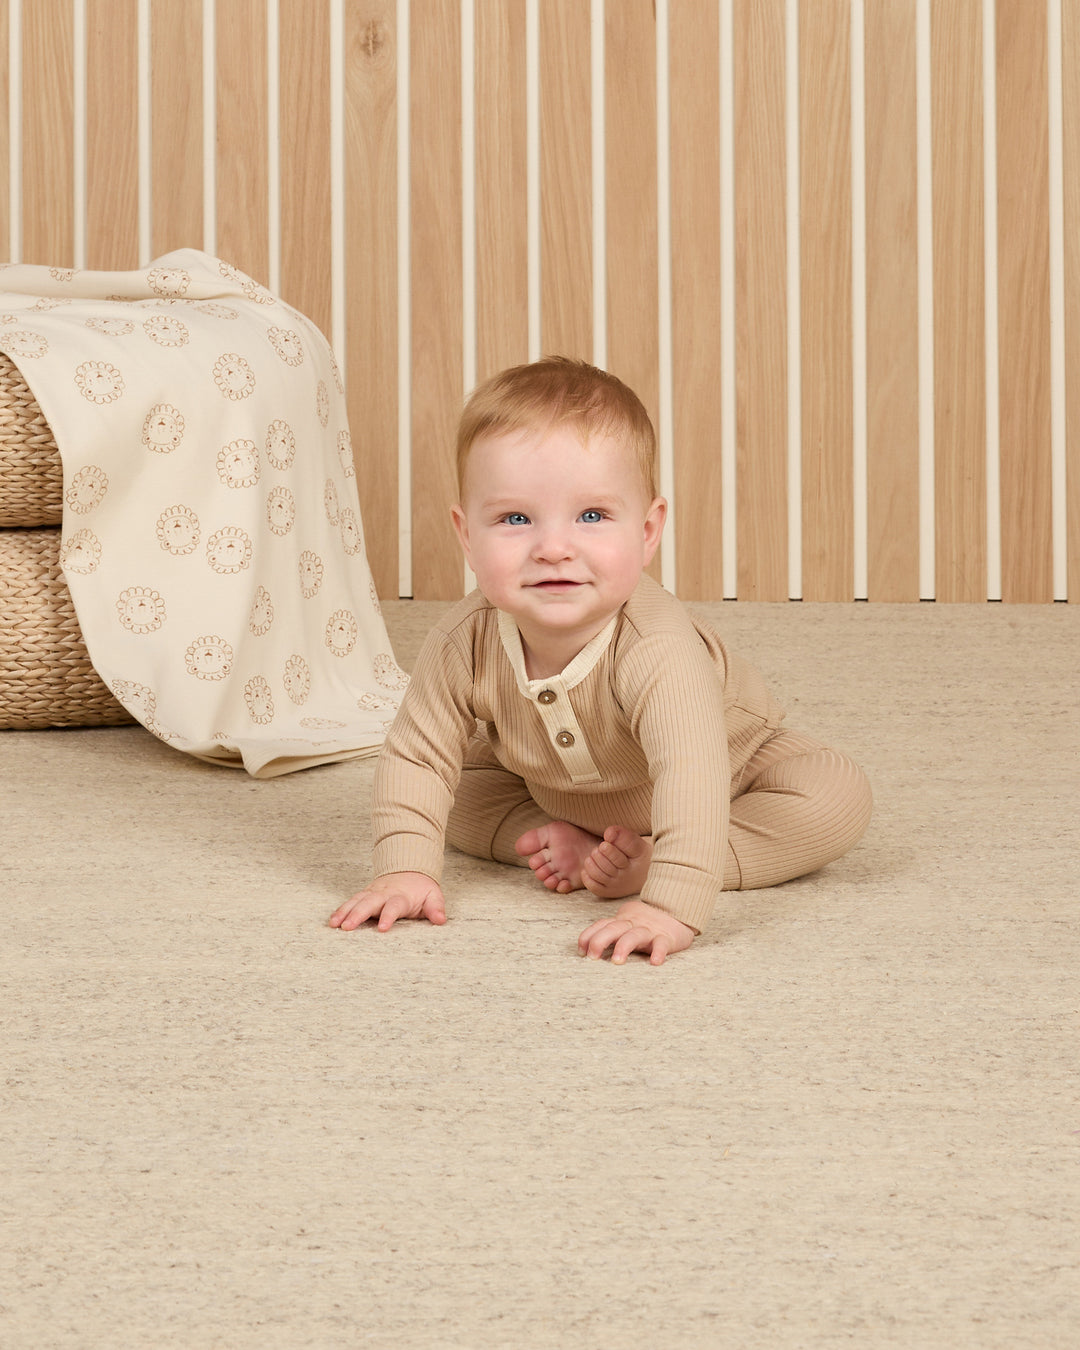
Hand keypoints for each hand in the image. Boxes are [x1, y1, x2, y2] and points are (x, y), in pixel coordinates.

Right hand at [329, 872, 446, 931]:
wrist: (410, 869)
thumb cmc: (421, 889)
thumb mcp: (433, 896)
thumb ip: (436, 908)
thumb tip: (441, 920)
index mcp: (401, 896)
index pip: (394, 906)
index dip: (388, 916)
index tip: (382, 928)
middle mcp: (383, 894)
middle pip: (368, 903)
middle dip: (357, 915)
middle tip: (347, 928)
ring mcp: (372, 893)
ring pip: (356, 901)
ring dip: (344, 912)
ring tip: (334, 925)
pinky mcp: (364, 895)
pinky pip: (350, 902)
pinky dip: (340, 910)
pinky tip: (332, 921)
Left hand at [578, 898, 694, 965]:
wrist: (676, 911)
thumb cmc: (645, 924)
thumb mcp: (625, 925)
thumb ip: (610, 934)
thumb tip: (587, 951)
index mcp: (621, 922)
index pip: (601, 925)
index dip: (588, 936)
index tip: (580, 951)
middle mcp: (632, 924)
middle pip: (613, 928)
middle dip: (600, 941)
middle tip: (592, 958)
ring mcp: (649, 930)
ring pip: (634, 936)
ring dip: (623, 947)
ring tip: (617, 961)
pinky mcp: (666, 938)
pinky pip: (661, 944)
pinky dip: (658, 952)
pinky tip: (655, 962)